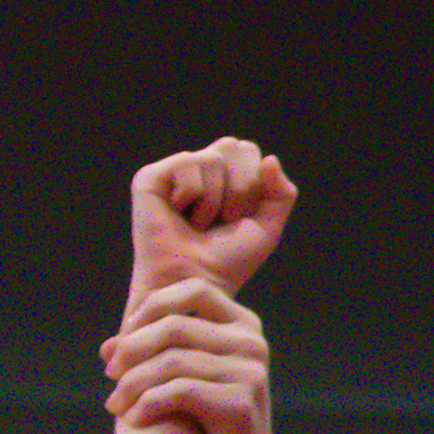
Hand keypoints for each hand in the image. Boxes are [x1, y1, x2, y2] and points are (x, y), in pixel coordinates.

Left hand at [101, 277, 273, 433]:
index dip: (153, 306)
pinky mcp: (240, 403)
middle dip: (133, 348)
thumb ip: (155, 353)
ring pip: (172, 362)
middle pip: (176, 326)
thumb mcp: (187, 375)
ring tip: (116, 404)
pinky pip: (179, 393)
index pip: (194, 290)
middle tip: (111, 373)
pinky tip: (135, 419)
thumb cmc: (210, 418)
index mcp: (242, 324)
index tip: (125, 336)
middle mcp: (250, 342)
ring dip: (133, 383)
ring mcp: (249, 372)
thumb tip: (107, 348)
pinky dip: (148, 404)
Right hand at [124, 138, 296, 317]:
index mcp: (225, 176)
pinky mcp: (151, 178)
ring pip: (213, 157)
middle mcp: (200, 168)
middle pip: (234, 147)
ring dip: (214, 200)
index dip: (252, 187)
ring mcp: (175, 172)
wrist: (196, 286)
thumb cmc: (227, 264)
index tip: (238, 220)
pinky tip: (178, 215)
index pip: (250, 152)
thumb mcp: (268, 229)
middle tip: (221, 222)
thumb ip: (282, 194)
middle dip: (238, 190)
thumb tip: (270, 159)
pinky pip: (187, 162)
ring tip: (198, 225)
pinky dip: (191, 194)